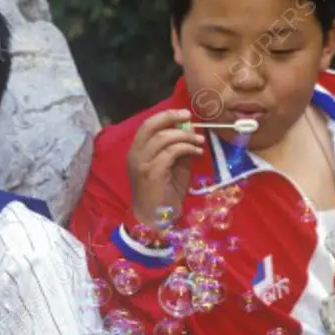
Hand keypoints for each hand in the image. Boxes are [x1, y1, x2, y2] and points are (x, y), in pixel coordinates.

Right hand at [127, 109, 204, 226]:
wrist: (156, 220)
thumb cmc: (164, 196)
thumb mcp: (174, 168)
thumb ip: (178, 150)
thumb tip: (189, 131)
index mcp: (136, 152)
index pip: (147, 125)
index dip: (165, 116)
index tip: (183, 114)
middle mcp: (135, 155)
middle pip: (151, 126)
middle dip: (171, 118)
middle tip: (189, 118)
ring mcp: (142, 163)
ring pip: (163, 137)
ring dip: (185, 136)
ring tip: (198, 141)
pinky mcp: (152, 172)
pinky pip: (171, 152)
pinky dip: (186, 148)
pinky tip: (197, 152)